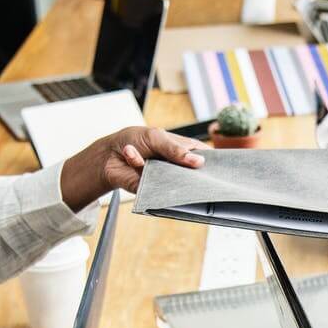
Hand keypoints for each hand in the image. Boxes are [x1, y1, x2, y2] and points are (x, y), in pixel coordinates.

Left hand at [60, 126, 208, 211]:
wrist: (109, 155)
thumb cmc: (133, 141)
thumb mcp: (156, 137)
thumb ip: (176, 149)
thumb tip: (199, 162)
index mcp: (182, 149)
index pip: (202, 155)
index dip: (212, 160)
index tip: (219, 164)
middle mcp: (177, 166)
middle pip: (194, 173)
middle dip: (193, 171)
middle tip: (188, 166)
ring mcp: (166, 178)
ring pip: (177, 182)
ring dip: (163, 169)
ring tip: (149, 157)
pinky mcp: (153, 189)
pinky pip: (154, 183)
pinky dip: (138, 163)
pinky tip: (130, 153)